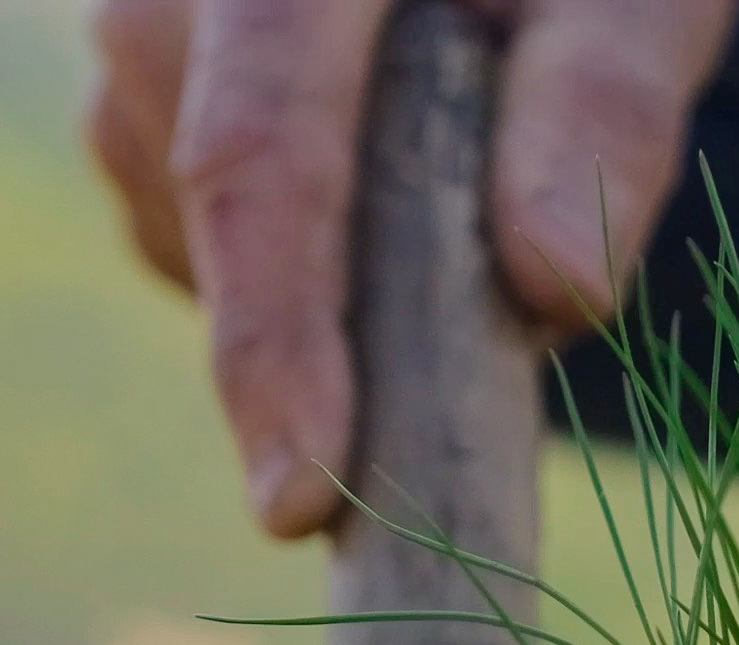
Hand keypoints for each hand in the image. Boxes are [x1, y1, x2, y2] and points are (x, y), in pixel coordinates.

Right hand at [87, 0, 738, 537]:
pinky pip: (201, 252)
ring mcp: (132, 61)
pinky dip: (304, 271)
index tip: (301, 501)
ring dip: (335, 291)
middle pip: (226, 228)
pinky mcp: (133, 120)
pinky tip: (382, 196)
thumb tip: (560, 286)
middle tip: (495, 325)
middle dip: (343, 332)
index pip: (258, 155)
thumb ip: (606, 104)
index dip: (276, 340)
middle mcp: (168, 2)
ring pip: (207, 257)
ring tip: (447, 192)